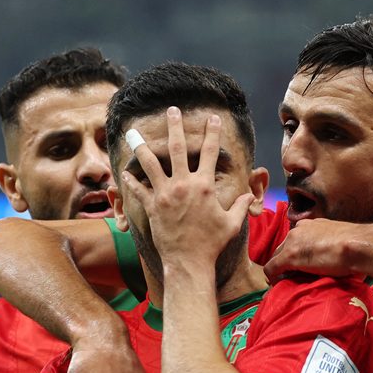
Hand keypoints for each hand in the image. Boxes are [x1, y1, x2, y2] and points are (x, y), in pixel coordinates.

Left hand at [122, 108, 254, 266]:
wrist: (189, 261)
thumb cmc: (212, 243)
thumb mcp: (232, 224)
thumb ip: (240, 206)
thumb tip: (248, 197)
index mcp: (205, 186)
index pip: (211, 153)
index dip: (213, 133)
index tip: (212, 118)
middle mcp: (184, 185)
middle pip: (178, 149)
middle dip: (175, 127)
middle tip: (172, 110)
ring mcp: (165, 194)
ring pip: (151, 164)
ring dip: (142, 146)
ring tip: (132, 132)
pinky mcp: (152, 207)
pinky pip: (138, 190)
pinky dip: (130, 181)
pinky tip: (123, 172)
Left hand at [263, 219, 366, 282]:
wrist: (358, 246)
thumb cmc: (357, 246)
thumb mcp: (340, 240)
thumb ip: (330, 245)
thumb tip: (332, 259)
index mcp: (312, 225)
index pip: (296, 240)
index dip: (296, 255)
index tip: (301, 267)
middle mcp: (299, 229)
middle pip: (284, 248)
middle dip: (286, 262)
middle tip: (293, 276)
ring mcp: (293, 242)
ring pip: (277, 257)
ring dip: (281, 269)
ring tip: (288, 282)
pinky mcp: (289, 256)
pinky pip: (272, 268)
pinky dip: (273, 278)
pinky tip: (278, 285)